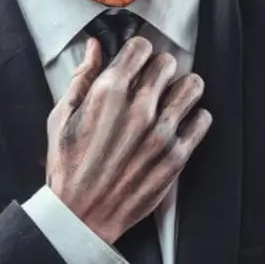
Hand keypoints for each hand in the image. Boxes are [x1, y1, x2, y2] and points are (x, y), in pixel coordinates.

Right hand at [45, 36, 210, 244]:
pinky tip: (180, 123)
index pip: (140, 47)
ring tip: (172, 97)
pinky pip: (203, 120)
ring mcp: (161, 133)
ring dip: (182, 87)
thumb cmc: (68, 168)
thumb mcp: (61, 117)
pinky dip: (195, 117)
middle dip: (158, 67)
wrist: (81, 216)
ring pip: (192, 86)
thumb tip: (94, 47)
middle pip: (167, 62)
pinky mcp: (176, 156)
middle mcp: (138, 109)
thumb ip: (81, 78)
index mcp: (108, 94)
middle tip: (152, 81)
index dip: (138, 51)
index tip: (136, 61)